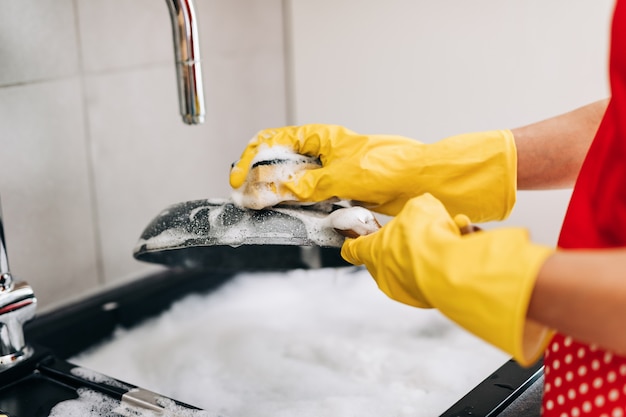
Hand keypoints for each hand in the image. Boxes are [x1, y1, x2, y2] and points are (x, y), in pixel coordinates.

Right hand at [230, 124, 516, 221]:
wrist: (422, 183)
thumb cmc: (389, 166)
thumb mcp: (338, 175)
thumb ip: (302, 186)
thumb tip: (267, 191)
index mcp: (321, 138)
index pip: (274, 141)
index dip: (252, 158)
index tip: (238, 179)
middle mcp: (323, 156)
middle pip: (281, 167)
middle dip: (262, 184)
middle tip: (248, 202)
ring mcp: (332, 178)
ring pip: (296, 189)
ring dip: (282, 202)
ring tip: (267, 213)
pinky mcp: (341, 197)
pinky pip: (314, 206)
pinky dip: (304, 215)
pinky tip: (296, 221)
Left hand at [341, 193, 554, 365]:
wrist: (447, 266)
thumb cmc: (424, 234)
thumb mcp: (420, 207)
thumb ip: (416, 211)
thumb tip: (424, 213)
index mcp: (372, 250)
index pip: (353, 249)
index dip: (354, 243)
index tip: (351, 241)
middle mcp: (383, 274)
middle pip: (390, 256)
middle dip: (407, 243)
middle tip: (423, 230)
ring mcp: (403, 289)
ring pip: (416, 265)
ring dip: (431, 250)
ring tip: (451, 233)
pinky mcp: (425, 299)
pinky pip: (434, 275)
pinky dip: (446, 262)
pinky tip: (460, 245)